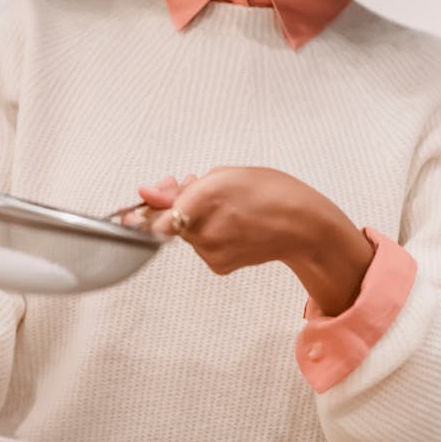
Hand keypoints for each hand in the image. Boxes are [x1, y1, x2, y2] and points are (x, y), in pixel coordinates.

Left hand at [138, 166, 373, 315]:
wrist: (303, 226)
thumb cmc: (271, 193)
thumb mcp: (224, 174)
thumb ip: (180, 187)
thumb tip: (146, 194)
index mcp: (207, 197)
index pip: (159, 214)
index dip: (147, 209)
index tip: (137, 206)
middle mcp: (206, 230)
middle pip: (170, 222)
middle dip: (173, 205)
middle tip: (188, 185)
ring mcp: (211, 252)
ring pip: (185, 232)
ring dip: (193, 218)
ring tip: (222, 205)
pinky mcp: (218, 266)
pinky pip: (200, 246)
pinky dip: (206, 234)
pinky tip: (229, 223)